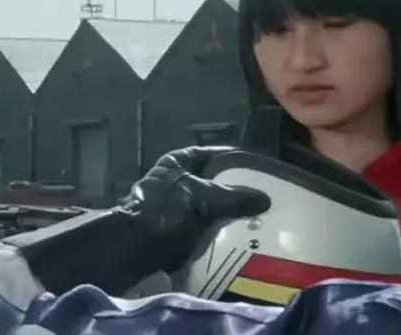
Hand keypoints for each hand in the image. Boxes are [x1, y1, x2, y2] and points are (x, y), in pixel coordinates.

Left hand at [122, 146, 270, 272]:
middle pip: (210, 181)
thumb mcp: (203, 197)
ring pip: (208, 206)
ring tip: (254, 216)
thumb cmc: (166, 210)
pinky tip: (238, 236)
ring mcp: (173, 206)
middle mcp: (174, 180)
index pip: (208, 153)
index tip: (253, 164)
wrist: (136, 246)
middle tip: (260, 195)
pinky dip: (218, 230)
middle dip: (232, 189)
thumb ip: (234, 197)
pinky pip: (203, 227)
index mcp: (176, 162)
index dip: (230, 157)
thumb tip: (264, 198)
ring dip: (226, 213)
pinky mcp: (175, 230)